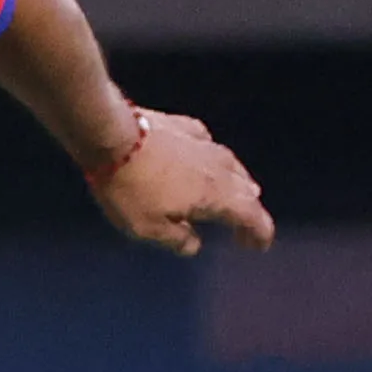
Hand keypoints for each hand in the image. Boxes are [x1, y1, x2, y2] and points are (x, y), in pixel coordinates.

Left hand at [89, 110, 275, 258]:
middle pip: (245, 191)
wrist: (111, 136)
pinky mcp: (185, 126)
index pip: (250, 215)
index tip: (259, 245)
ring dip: (238, 183)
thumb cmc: (131, 189)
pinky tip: (206, 157)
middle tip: (245, 229)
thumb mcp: (150, 229)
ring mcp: (203, 143)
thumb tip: (194, 244)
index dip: (259, 232)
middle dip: (249, 212)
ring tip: (239, 192)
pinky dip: (213, 158)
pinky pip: (209, 144)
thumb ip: (177, 240)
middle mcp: (218, 167)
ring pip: (232, 166)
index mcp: (216, 195)